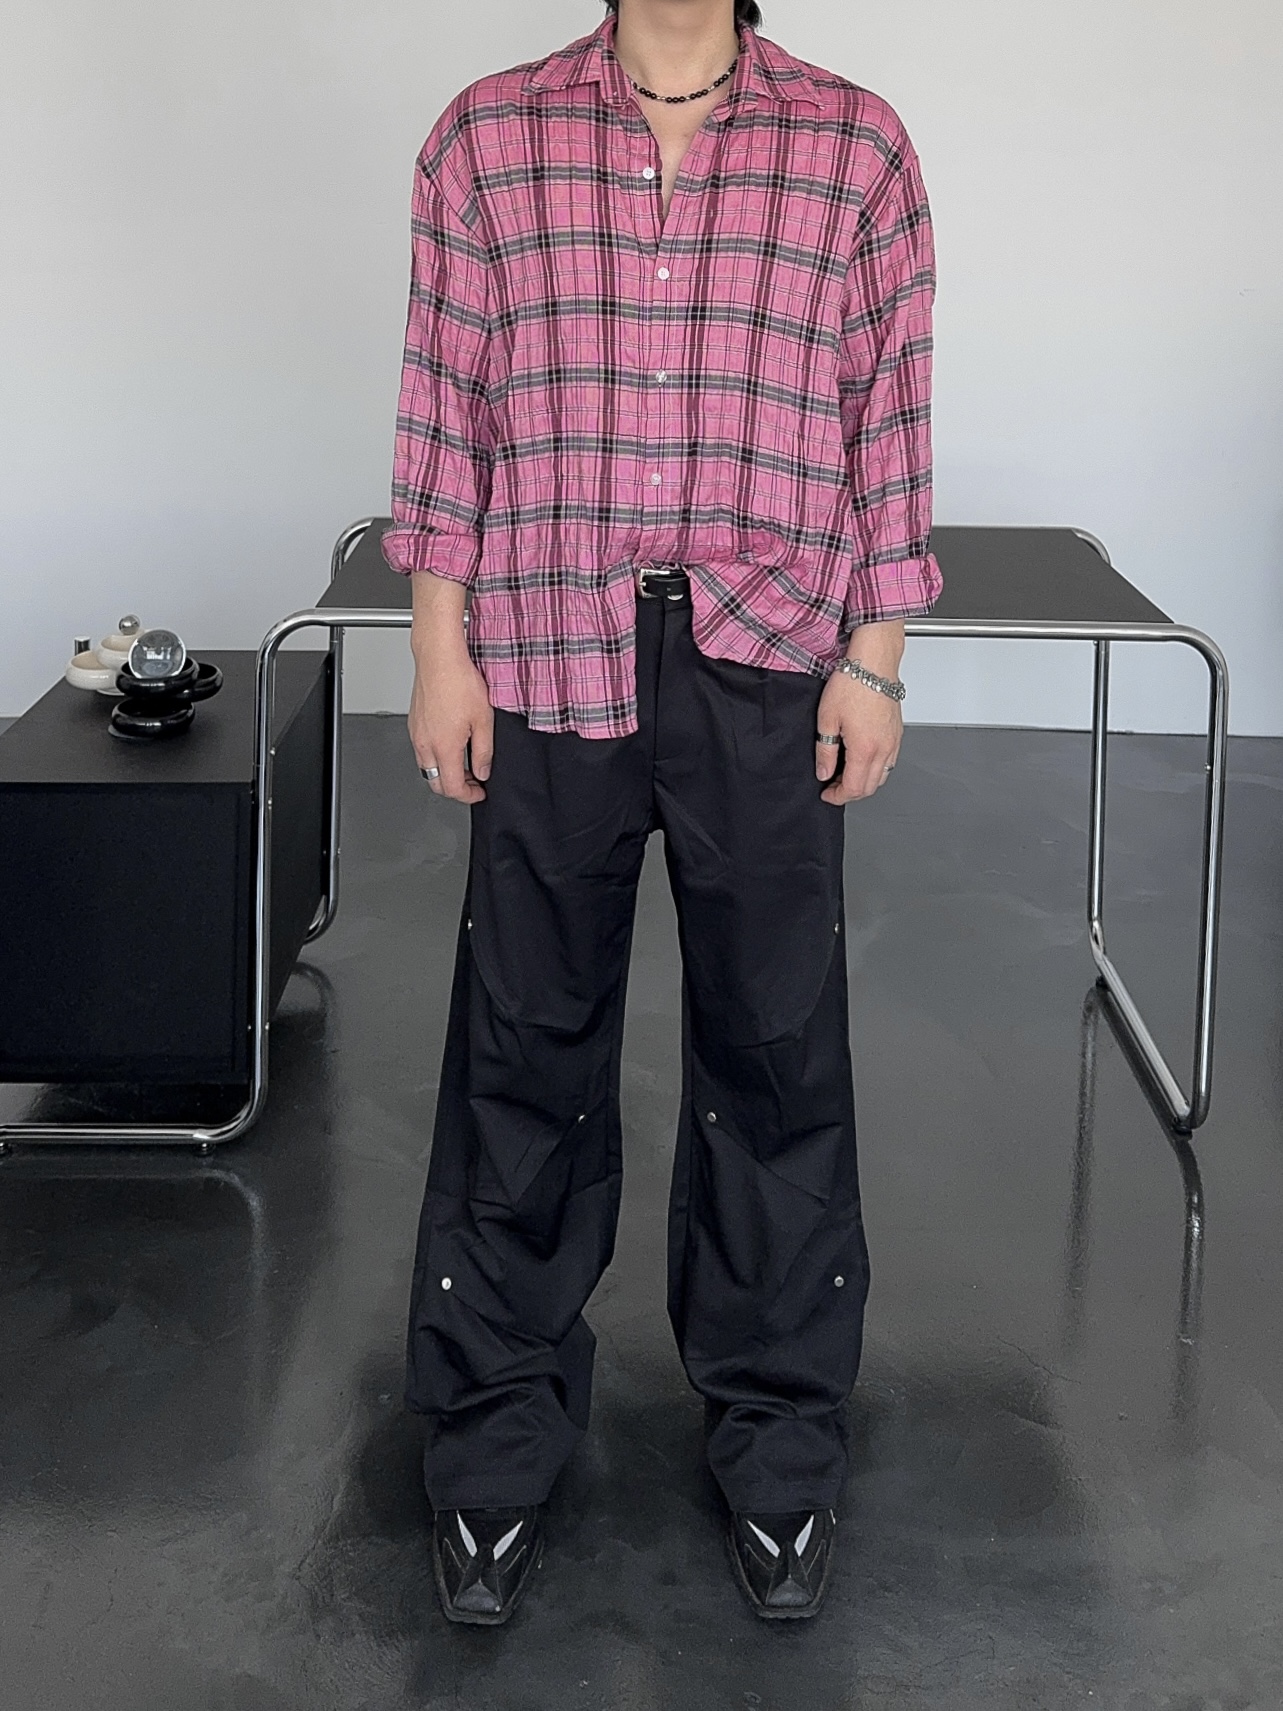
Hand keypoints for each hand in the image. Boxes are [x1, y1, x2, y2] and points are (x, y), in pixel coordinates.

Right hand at [409, 651, 492, 803]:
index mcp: (444, 747)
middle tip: (473, 781)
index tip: (480, 792)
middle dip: (455, 788)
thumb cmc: (459, 681)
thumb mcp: (484, 720)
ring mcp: (416, 734)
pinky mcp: (413, 723)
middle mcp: (425, 744)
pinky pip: (422, 751)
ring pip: (426, 768)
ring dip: (444, 772)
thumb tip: (483, 772)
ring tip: (464, 762)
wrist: (439, 658)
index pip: (452, 787)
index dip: (469, 796)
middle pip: (435, 783)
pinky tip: (450, 744)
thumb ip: (484, 751)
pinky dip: (436, 757)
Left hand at [815, 621, 904, 804]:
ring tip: (845, 773)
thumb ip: (825, 751)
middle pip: (870, 787)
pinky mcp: (897, 733)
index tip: (826, 794)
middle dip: (850, 793)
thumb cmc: (852, 683)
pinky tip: (862, 759)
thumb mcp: (827, 718)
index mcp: (865, 749)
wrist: (874, 661)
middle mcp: (884, 748)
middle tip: (832, 786)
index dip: (837, 796)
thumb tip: (824, 772)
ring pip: (882, 777)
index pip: (853, 788)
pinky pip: (890, 762)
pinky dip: (876, 769)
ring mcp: (894, 741)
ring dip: (864, 782)